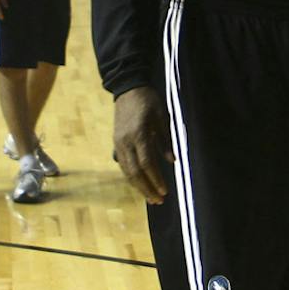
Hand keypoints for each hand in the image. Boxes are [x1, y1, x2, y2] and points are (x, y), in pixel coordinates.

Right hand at [112, 85, 172, 203]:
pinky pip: (123, 165)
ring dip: (138, 186)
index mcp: (138, 134)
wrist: (128, 88)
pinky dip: (131, 177)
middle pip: (134, 172)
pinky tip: (140, 184)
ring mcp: (118, 143)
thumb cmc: (148, 100)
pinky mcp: (116, 143)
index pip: (146, 162)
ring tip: (150, 198)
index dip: (156, 179)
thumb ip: (166, 139)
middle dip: (146, 188)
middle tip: (158, 201)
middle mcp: (125, 141)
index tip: (165, 191)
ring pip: (126, 171)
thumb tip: (173, 161)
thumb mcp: (162, 116)